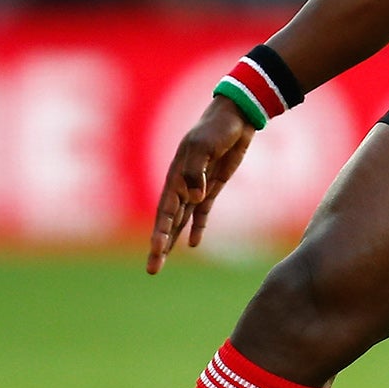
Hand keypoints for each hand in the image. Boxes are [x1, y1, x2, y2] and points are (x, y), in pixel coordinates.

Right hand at [147, 96, 255, 273]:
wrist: (235, 117)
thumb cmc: (216, 128)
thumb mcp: (205, 146)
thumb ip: (196, 171)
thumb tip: (194, 198)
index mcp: (175, 176)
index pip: (165, 211)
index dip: (161, 232)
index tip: (157, 251)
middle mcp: (182, 185)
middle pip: (168, 222)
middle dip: (160, 246)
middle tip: (152, 270)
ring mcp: (197, 186)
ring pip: (181, 220)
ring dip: (173, 240)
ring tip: (161, 261)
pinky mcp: (213, 185)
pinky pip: (201, 212)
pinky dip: (197, 227)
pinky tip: (193, 244)